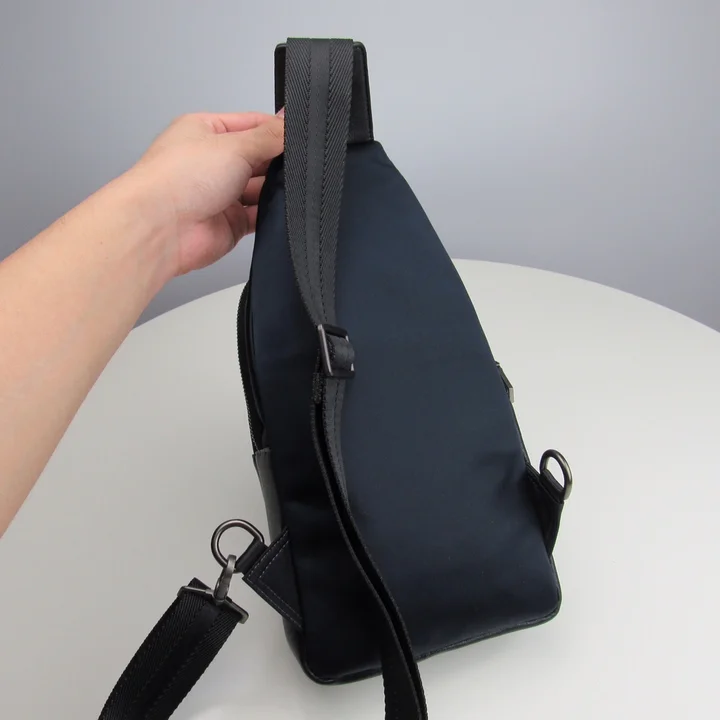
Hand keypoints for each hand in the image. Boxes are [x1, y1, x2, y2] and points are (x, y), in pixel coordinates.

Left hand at [128, 112, 283, 275]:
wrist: (160, 228)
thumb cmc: (177, 179)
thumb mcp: (233, 145)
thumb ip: (268, 136)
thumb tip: (289, 122)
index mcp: (206, 132)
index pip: (251, 124)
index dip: (276, 129)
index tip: (299, 134)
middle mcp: (213, 162)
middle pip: (259, 157)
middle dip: (276, 161)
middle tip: (295, 163)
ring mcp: (222, 194)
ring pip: (261, 188)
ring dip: (273, 189)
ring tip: (285, 188)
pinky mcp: (230, 223)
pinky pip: (260, 216)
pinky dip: (271, 214)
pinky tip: (279, 209)